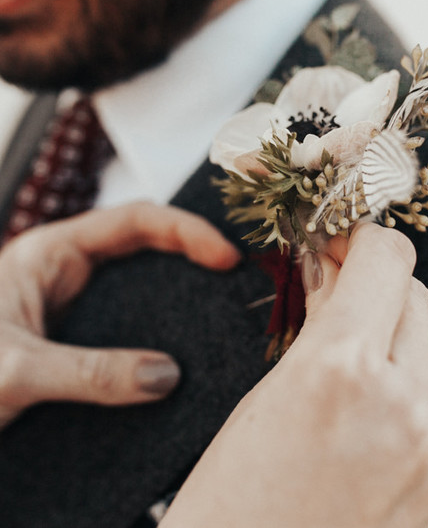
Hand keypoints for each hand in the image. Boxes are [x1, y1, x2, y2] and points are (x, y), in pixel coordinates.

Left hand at [0, 202, 239, 429]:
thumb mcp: (17, 369)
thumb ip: (89, 373)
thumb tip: (164, 376)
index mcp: (51, 254)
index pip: (133, 221)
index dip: (185, 232)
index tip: (224, 257)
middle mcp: (64, 274)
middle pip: (144, 248)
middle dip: (191, 257)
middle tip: (235, 281)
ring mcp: (70, 308)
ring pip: (137, 291)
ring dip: (174, 299)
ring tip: (218, 316)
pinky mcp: (72, 343)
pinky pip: (124, 331)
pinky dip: (153, 339)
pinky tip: (176, 361)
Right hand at [162, 224, 427, 527]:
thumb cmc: (232, 502)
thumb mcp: (266, 394)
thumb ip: (318, 322)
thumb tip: (337, 269)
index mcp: (342, 370)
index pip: (387, 257)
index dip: (360, 238)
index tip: (338, 243)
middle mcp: (404, 401)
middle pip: (414, 290)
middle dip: (374, 279)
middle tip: (337, 287)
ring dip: (405, 318)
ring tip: (360, 337)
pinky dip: (420, 364)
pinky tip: (380, 382)